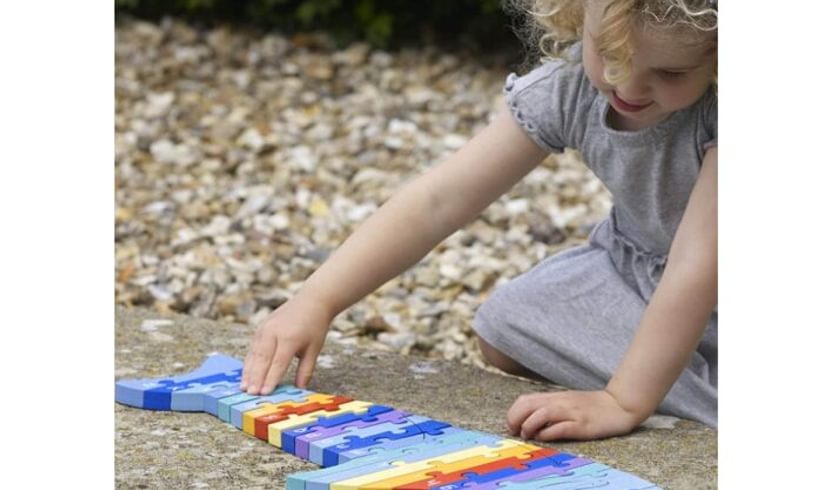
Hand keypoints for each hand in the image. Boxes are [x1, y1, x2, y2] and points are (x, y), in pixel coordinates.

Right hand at [240, 295, 332, 395]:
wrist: (311, 301)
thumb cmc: (315, 326)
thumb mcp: (314, 349)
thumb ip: (306, 370)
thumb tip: (300, 390)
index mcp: (289, 338)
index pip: (278, 363)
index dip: (270, 379)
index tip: (264, 393)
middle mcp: (274, 332)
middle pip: (262, 359)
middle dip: (255, 378)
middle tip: (250, 393)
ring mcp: (265, 328)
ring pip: (254, 353)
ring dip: (248, 371)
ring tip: (244, 387)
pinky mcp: (261, 327)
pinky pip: (252, 347)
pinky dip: (248, 361)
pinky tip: (246, 373)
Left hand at [506, 390, 643, 441]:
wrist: (618, 405)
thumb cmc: (590, 407)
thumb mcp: (566, 403)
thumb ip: (548, 408)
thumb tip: (527, 420)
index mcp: (554, 397)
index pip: (525, 400)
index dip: (513, 413)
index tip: (512, 426)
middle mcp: (560, 403)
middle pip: (528, 405)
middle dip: (515, 419)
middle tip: (515, 432)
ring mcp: (571, 413)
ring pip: (541, 414)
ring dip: (529, 426)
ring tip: (528, 435)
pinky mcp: (582, 425)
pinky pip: (560, 427)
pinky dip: (548, 433)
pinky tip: (544, 437)